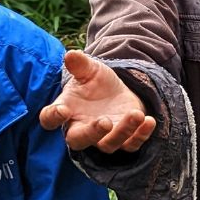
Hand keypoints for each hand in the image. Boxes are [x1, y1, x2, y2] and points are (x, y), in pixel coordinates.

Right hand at [39, 50, 156, 152]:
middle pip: (79, 141)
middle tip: (104, 121)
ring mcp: (104, 137)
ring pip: (108, 145)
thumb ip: (80, 65)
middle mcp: (82, 128)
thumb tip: (71, 54)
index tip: (63, 110)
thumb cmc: (96, 83)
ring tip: (136, 114)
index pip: (50, 119)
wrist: (118, 91)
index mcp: (65, 111)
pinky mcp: (124, 139)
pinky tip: (149, 121)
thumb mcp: (90, 70)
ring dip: (123, 132)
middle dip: (92, 134)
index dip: (53, 117)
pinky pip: (132, 144)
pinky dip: (141, 135)